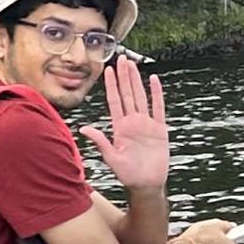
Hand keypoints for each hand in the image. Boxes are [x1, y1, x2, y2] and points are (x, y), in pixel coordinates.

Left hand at [79, 52, 175, 201]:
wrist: (147, 184)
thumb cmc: (127, 174)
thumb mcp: (111, 158)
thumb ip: (100, 141)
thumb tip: (83, 128)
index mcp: (119, 127)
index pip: (114, 101)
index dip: (111, 86)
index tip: (107, 70)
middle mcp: (132, 122)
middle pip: (127, 94)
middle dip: (124, 76)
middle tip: (121, 58)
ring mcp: (146, 124)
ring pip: (141, 97)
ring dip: (137, 80)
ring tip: (133, 64)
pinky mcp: (160, 129)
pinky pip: (159, 108)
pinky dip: (157, 94)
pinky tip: (154, 81)